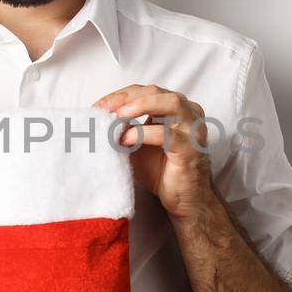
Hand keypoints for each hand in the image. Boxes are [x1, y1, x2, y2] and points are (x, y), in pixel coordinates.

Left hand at [94, 85, 215, 219]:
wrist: (183, 199)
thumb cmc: (162, 171)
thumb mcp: (137, 145)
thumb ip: (124, 129)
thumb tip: (99, 119)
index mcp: (175, 108)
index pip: (145, 91)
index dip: (120, 96)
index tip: (98, 106)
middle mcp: (188, 113)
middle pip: (155, 92)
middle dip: (126, 98)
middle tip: (104, 109)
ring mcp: (192, 129)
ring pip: (169, 103)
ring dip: (139, 106)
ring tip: (116, 116)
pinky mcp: (191, 147)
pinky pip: (166, 134)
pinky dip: (142, 133)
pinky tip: (124, 140)